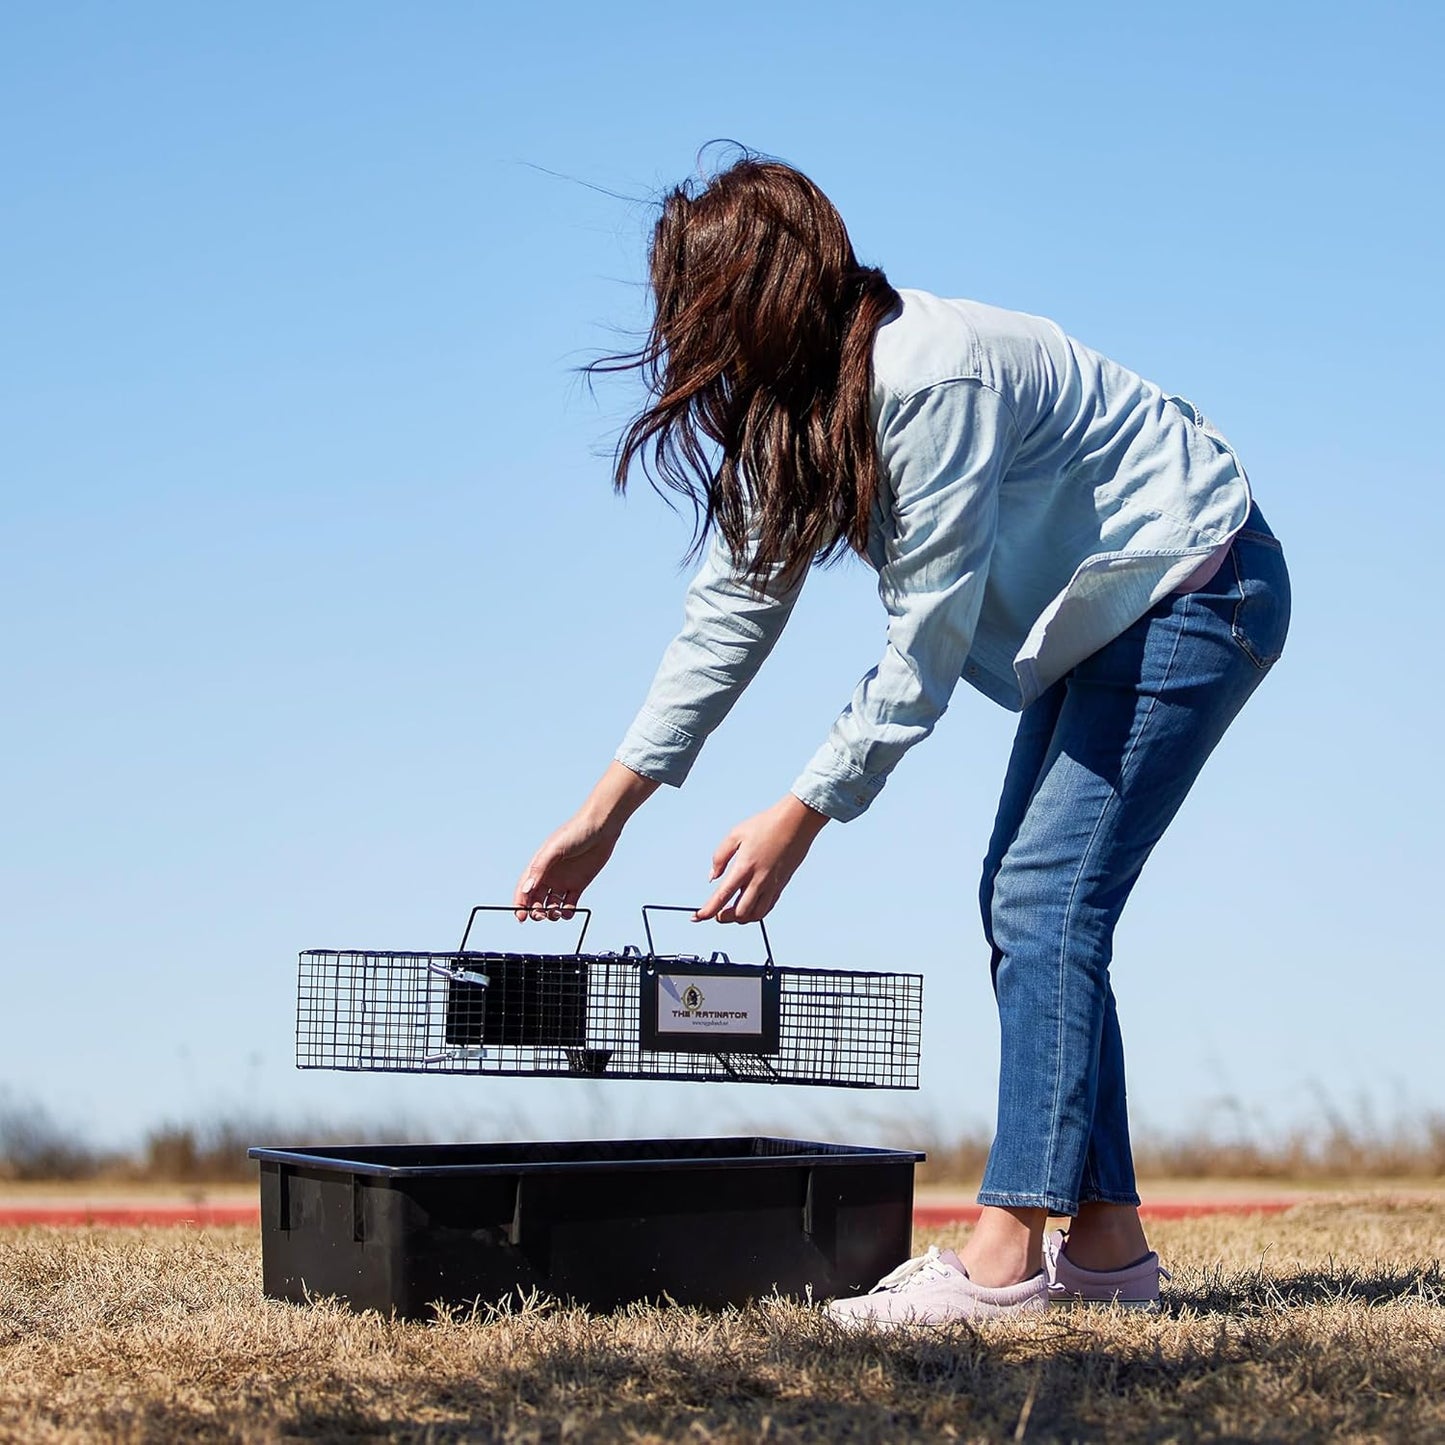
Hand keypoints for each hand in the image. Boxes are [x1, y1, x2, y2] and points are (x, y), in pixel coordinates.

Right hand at [514, 812, 619, 920]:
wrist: (601, 827)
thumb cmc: (575, 832)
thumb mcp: (554, 849)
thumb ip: (539, 869)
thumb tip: (526, 889)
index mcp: (538, 866)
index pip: (524, 888)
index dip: (519, 904)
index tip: (520, 917)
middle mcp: (549, 875)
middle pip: (536, 900)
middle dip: (535, 911)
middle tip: (541, 915)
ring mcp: (563, 881)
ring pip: (552, 905)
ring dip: (551, 913)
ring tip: (557, 913)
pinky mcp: (578, 885)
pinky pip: (570, 904)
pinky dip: (567, 912)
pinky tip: (568, 912)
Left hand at [694, 794, 829, 923]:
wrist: (796, 822)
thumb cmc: (766, 825)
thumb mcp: (735, 834)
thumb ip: (720, 857)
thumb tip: (712, 876)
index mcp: (744, 867)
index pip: (722, 897)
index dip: (707, 911)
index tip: (697, 917)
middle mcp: (759, 880)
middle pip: (739, 913)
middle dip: (724, 917)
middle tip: (716, 913)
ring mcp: (772, 885)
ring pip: (755, 915)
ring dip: (741, 918)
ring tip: (732, 911)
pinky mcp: (781, 885)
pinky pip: (768, 907)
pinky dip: (756, 912)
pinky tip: (749, 906)